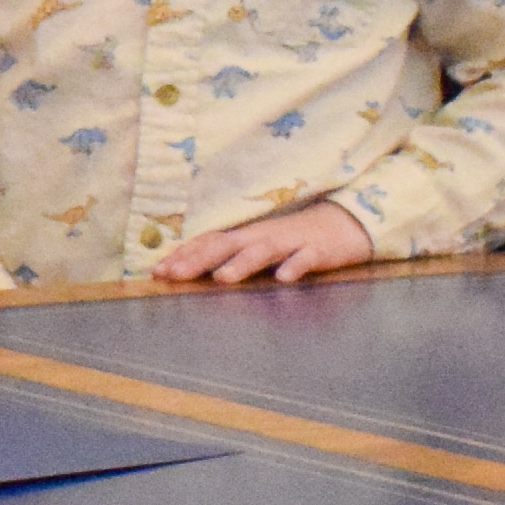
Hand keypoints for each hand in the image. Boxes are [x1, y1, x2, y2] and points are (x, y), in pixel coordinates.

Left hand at [153, 196, 377, 288]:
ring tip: (222, 279)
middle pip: (227, 245)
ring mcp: (291, 242)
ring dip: (242, 264)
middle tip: (174, 275)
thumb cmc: (295, 240)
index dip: (183, 256)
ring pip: (263, 251)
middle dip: (199, 260)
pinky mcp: (318, 250)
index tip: (158, 271)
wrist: (346, 225)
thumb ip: (231, 257)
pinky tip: (284, 279)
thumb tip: (195, 269)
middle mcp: (263, 236)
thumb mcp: (259, 247)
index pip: (209, 243)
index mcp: (247, 236)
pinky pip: (306, 259)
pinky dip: (295, 267)